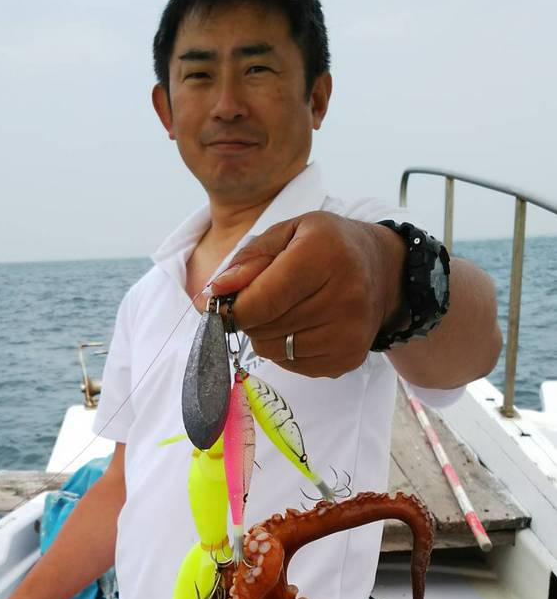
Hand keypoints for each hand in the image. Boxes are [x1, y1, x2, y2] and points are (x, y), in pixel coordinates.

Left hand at [209, 211, 404, 377]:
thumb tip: (215, 291)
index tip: (225, 303)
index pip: (262, 299)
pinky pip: (293, 365)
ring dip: (267, 334)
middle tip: (260, 301)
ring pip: (275, 350)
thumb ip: (249, 259)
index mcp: (324, 255)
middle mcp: (344, 296)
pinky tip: (303, 327)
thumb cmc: (328, 247)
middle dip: (251, 318)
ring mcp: (349, 333)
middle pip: (266, 327)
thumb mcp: (289, 233)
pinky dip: (286, 349)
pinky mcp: (349, 358)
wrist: (384, 272)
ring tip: (285, 311)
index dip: (235, 307)